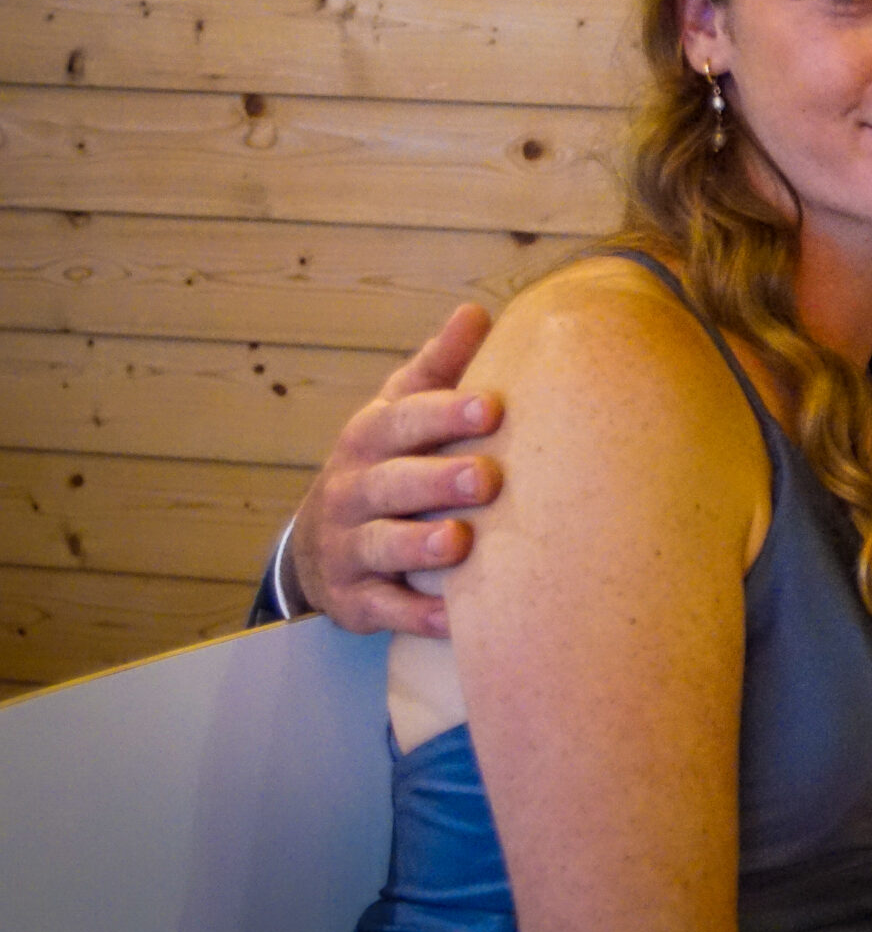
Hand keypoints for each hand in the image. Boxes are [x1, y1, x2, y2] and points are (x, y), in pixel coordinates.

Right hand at [287, 304, 501, 636]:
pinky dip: (415, 614)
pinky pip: (384, 608)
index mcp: (370, 439)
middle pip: (392, 482)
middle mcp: (352, 490)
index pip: (404, 419)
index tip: (492, 407)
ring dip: (420, 544)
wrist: (319, 544)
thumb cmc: (387, 463)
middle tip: (487, 476)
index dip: (444, 412)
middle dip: (437, 479)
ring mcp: (349, 547)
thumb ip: (439, 367)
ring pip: (381, 544)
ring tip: (460, 542)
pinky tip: (452, 620)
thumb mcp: (401, 412)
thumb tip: (477, 311)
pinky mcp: (354, 599)